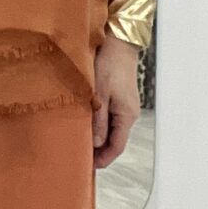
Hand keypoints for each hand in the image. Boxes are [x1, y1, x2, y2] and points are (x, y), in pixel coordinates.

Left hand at [92, 33, 141, 168]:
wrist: (118, 42)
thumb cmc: (109, 65)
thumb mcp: (99, 94)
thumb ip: (98, 120)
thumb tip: (96, 144)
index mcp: (126, 115)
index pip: (117, 147)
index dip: (103, 159)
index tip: (88, 166)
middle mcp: (129, 113)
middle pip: (114, 140)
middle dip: (99, 151)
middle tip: (79, 156)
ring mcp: (125, 105)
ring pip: (111, 129)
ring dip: (97, 137)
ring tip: (79, 141)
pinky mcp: (119, 98)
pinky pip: (110, 117)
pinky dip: (99, 124)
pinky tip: (85, 123)